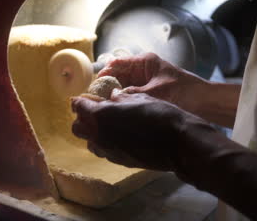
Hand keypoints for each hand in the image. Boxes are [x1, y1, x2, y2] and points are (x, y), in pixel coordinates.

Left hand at [71, 89, 215, 171]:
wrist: (178, 143)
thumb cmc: (160, 115)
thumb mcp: (139, 98)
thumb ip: (120, 97)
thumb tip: (112, 96)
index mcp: (101, 115)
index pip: (78, 107)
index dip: (79, 101)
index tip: (82, 98)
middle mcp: (99, 134)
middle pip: (77, 127)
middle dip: (82, 118)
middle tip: (94, 110)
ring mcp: (108, 150)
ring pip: (89, 142)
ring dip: (92, 132)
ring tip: (106, 125)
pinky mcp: (118, 161)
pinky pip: (103, 151)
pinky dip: (104, 143)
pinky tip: (117, 137)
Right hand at [98, 53, 208, 114]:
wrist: (206, 103)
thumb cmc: (184, 92)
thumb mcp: (155, 93)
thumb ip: (132, 94)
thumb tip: (111, 98)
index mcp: (144, 62)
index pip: (116, 63)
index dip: (104, 73)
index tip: (95, 87)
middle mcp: (142, 70)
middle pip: (117, 75)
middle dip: (106, 86)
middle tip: (96, 100)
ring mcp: (145, 82)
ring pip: (122, 87)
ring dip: (113, 96)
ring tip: (103, 107)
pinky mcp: (148, 93)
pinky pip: (129, 96)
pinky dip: (122, 102)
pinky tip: (116, 111)